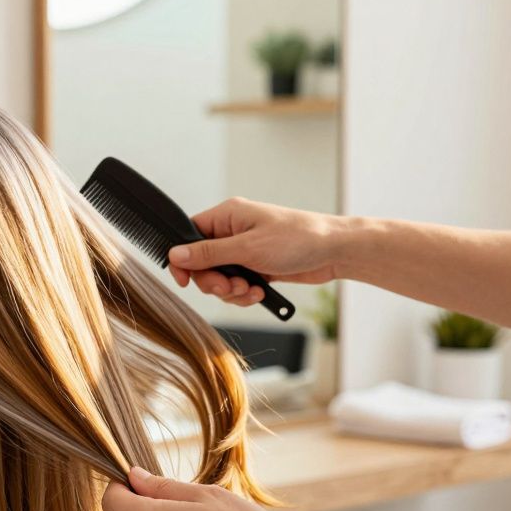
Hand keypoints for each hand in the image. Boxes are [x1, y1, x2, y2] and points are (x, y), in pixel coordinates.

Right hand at [171, 197, 346, 305]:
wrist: (333, 252)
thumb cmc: (297, 239)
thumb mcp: (248, 248)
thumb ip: (209, 253)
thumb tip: (176, 255)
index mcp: (227, 216)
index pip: (189, 236)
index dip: (184, 260)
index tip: (185, 280)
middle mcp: (233, 232)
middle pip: (202, 263)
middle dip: (214, 281)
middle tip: (229, 288)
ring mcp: (244, 251)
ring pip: (219, 278)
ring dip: (232, 291)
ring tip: (251, 290)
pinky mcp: (256, 267)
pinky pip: (237, 286)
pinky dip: (244, 294)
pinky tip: (259, 292)